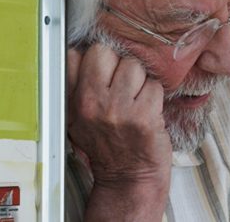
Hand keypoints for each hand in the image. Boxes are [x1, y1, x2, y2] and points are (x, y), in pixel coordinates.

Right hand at [66, 44, 171, 220]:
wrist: (128, 178)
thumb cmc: (107, 146)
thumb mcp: (78, 119)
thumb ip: (77, 87)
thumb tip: (83, 51)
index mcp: (74, 101)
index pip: (74, 55)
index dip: (93, 60)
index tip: (102, 72)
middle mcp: (92, 103)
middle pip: (105, 51)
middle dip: (117, 64)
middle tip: (122, 86)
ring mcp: (118, 109)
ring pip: (134, 65)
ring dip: (140, 80)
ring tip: (136, 100)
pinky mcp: (143, 116)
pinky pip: (154, 85)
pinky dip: (155, 96)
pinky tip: (148, 110)